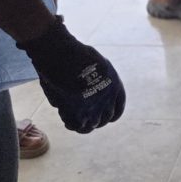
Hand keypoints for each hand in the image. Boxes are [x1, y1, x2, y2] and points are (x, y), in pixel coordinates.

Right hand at [16, 17, 125, 133]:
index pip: (118, 108)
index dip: (111, 114)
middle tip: (84, 118)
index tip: (104, 117)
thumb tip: (90, 90)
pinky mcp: (77, 114)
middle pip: (105, 118)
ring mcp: (94, 108)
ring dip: (83, 124)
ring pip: (91, 125)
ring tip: (73, 119)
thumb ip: (96, 80)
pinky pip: (75, 126)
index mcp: (115, 85)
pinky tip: (64, 117)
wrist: (63, 57)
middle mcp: (108, 99)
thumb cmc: (74, 55)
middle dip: (96, 120)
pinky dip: (70, 123)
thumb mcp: (95, 64)